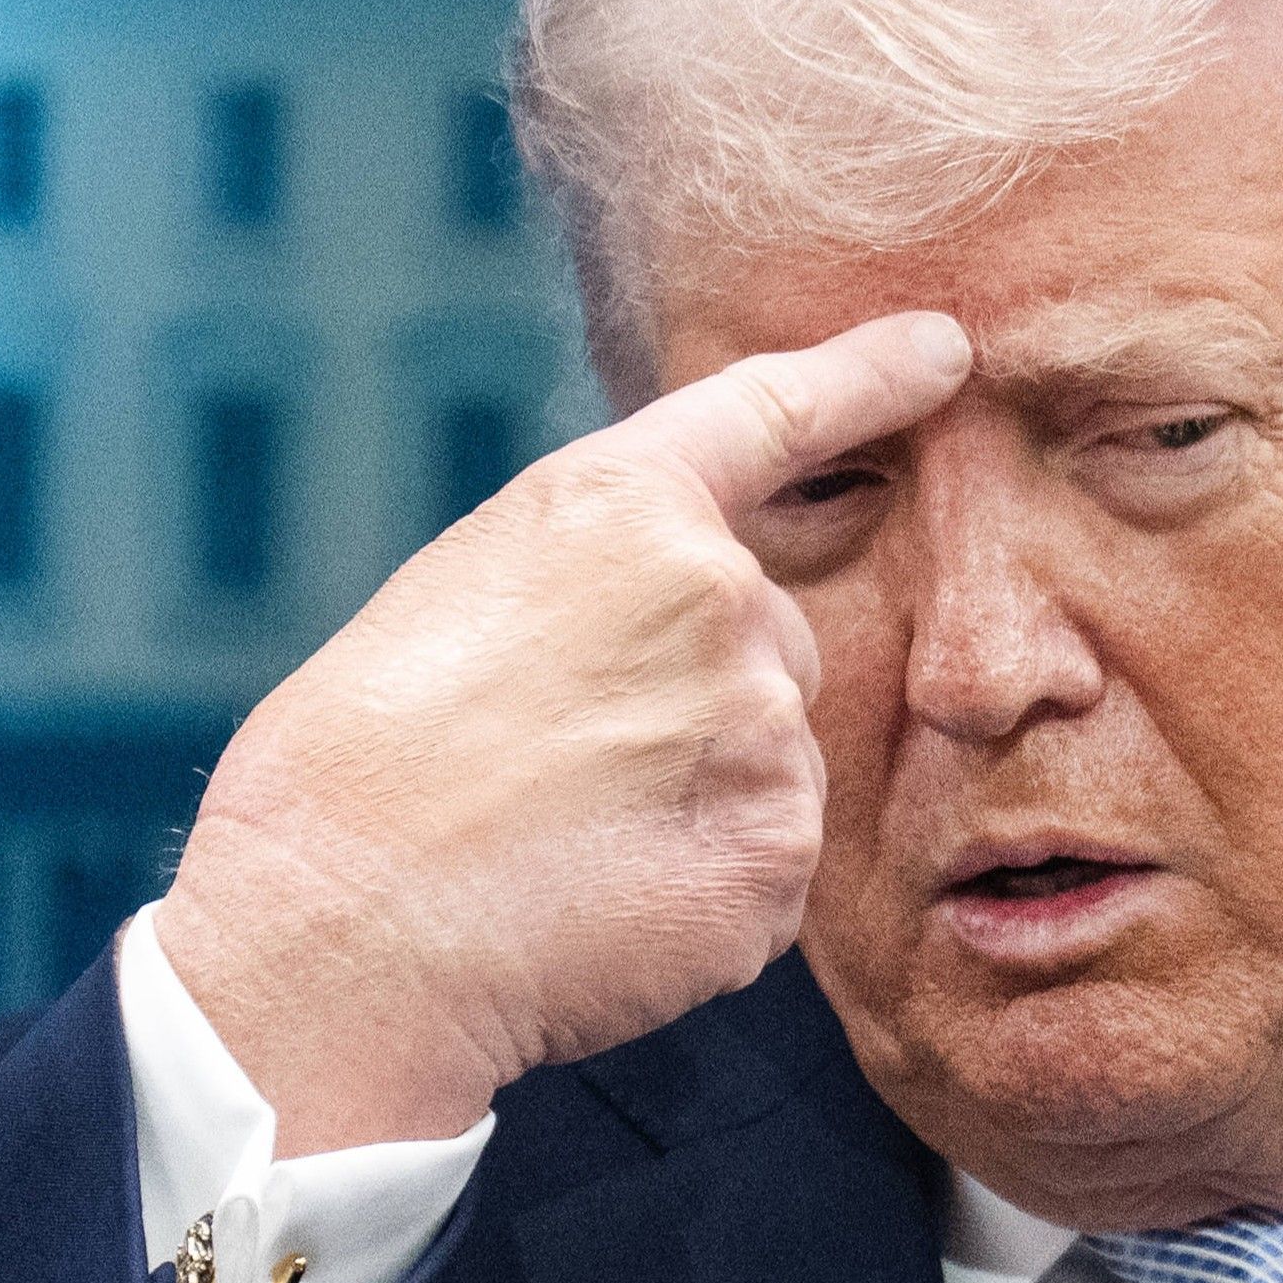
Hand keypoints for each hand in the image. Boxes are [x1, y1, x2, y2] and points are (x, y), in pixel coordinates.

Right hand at [151, 311, 972, 1154]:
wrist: (339, 933)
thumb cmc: (358, 771)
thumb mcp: (462, 595)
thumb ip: (603, 574)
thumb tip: (690, 616)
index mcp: (621, 505)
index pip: (777, 412)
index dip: (872, 374)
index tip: (943, 349)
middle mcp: (719, 596)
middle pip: (771, 633)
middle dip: (694, 690)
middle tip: (555, 758)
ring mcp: (763, 729)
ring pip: (771, 752)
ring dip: (696, 793)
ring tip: (558, 838)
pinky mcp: (778, 853)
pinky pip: (766, 860)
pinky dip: (700, 887)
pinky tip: (598, 901)